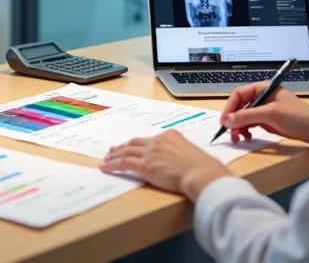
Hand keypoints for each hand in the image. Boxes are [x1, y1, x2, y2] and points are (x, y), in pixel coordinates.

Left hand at [100, 130, 230, 199]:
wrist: (201, 173)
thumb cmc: (202, 168)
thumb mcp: (191, 153)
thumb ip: (180, 153)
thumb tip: (178, 161)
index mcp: (170, 135)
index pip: (149, 139)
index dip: (137, 143)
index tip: (130, 146)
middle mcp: (158, 141)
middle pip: (134, 143)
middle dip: (122, 147)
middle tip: (112, 150)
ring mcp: (150, 152)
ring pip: (126, 152)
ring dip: (113, 156)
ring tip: (106, 159)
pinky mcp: (145, 166)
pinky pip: (123, 164)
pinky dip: (112, 165)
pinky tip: (105, 167)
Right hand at [220, 81, 308, 147]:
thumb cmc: (297, 117)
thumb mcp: (270, 114)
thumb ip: (247, 116)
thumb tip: (227, 121)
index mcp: (263, 88)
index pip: (238, 95)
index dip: (229, 107)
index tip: (224, 122)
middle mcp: (262, 97)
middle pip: (239, 106)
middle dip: (233, 120)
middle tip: (231, 134)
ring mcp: (266, 109)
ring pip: (244, 116)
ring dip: (239, 127)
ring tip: (239, 138)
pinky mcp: (269, 121)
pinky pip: (251, 124)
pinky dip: (247, 130)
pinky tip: (248, 137)